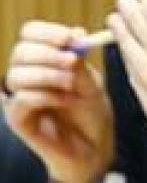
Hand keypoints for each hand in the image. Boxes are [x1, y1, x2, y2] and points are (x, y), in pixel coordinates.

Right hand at [4, 19, 115, 182]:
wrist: (95, 150)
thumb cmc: (92, 116)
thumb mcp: (91, 83)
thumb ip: (80, 61)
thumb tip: (75, 33)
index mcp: (42, 61)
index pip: (30, 34)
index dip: (47, 32)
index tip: (71, 38)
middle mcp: (26, 76)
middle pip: (20, 51)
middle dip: (48, 53)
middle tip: (73, 62)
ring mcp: (18, 97)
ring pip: (16, 74)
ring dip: (48, 75)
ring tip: (72, 86)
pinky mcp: (17, 119)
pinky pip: (20, 99)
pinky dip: (45, 96)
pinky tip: (66, 100)